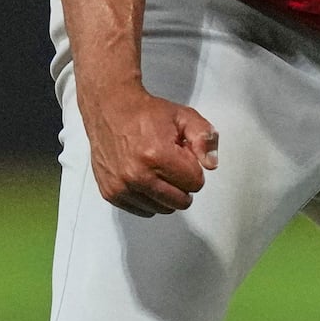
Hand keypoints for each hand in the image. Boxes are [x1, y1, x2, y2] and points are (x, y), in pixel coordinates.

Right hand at [79, 82, 220, 216]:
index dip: (193, 168)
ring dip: (166, 193)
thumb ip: (204, 138)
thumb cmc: (144, 114)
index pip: (195, 183)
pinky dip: (149, 198)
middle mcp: (137, 175)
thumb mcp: (183, 117)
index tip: (182, 156)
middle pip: (180, 201)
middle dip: (182, 183)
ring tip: (156, 168)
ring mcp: (122, 187)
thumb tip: (210, 164)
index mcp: (156, 155)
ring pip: (163, 208)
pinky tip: (145, 177)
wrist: (109, 110)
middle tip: (171, 164)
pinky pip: (144, 210)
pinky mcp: (111, 193)